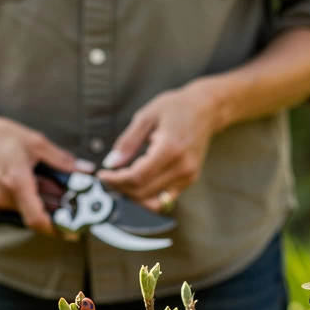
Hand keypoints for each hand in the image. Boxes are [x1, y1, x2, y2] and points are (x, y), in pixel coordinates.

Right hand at [0, 109, 91, 234]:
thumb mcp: (35, 142)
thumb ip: (61, 160)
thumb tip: (84, 170)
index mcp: (16, 182)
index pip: (37, 220)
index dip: (57, 229)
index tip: (72, 229)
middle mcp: (3, 197)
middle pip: (36, 215)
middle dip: (55, 212)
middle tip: (71, 205)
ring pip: (25, 211)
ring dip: (40, 204)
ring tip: (50, 188)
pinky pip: (13, 207)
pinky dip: (25, 200)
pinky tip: (30, 185)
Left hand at [97, 82, 218, 209]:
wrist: (206, 109)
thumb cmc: (177, 107)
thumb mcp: (147, 116)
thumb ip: (127, 142)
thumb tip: (112, 163)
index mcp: (170, 149)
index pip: (137, 177)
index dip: (116, 180)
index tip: (103, 175)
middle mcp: (181, 167)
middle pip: (142, 192)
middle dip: (120, 188)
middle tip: (109, 178)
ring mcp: (187, 177)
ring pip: (152, 201)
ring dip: (132, 196)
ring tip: (121, 183)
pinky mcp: (189, 181)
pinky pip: (164, 200)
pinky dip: (147, 197)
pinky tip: (137, 186)